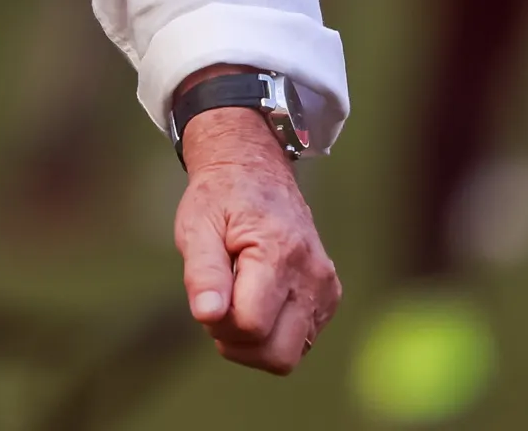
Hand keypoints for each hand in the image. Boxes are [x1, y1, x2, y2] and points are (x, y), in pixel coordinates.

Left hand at [173, 106, 341, 373]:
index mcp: (279, 252)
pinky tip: (257, 301)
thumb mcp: (197, 225)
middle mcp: (313, 276)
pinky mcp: (329, 299)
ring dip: (254, 343)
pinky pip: (298, 343)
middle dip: (238, 342)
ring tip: (237, 299)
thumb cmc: (221, 198)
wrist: (256, 172)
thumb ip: (203, 273)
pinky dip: (272, 335)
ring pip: (289, 356)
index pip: (251, 325)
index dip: (219, 323)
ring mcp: (326, 290)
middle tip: (220, 303)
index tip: (208, 295)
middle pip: (277, 354)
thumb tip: (207, 316)